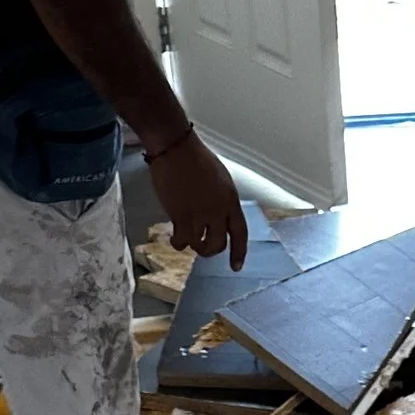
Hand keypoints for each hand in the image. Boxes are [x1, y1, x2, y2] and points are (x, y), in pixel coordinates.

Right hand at [148, 128, 247, 265]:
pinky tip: (174, 238)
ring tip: (186, 239)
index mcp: (231, 200)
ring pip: (199, 245)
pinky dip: (178, 243)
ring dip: (193, 245)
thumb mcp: (220, 179)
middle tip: (202, 247)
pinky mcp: (181, 216)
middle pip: (219, 244)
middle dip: (210, 250)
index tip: (236, 266)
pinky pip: (181, 241)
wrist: (176, 148)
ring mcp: (200, 215)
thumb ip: (222, 200)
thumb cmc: (195, 158)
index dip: (239, 252)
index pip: (240, 233)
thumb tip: (218, 217)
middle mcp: (218, 211)